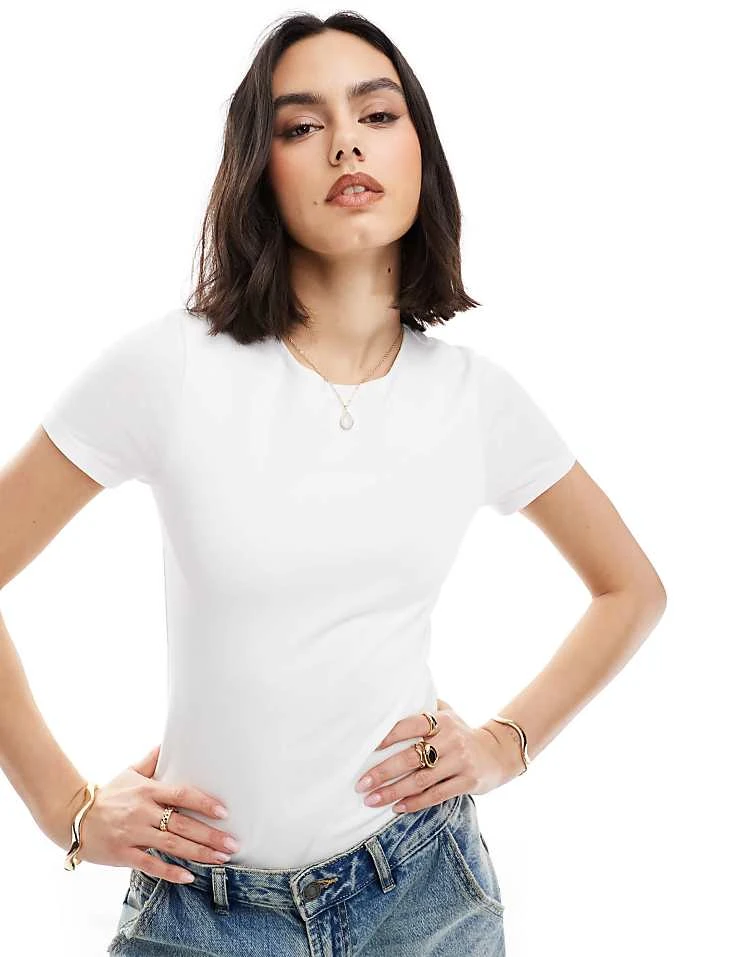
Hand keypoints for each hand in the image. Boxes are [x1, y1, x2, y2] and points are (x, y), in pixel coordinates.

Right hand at [49, 745, 239, 883]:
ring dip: (199, 853)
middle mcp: (143, 812)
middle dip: (210, 835)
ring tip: (220, 859)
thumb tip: (167, 740)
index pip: (182, 795)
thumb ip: (151, 760)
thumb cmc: (108, 794)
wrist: (73, 815)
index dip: (204, 803)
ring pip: (172, 846)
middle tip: (233, 844)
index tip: (225, 811)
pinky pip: (150, 864)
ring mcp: (133, 834)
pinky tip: (189, 876)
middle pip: (183, 825)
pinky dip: (170, 871)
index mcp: (148, 791)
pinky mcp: (124, 854)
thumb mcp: (130, 772)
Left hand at [354, 698, 520, 813]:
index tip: (368, 749)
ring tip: (372, 799)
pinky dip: (415, 803)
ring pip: (421, 779)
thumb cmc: (461, 732)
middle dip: (383, 772)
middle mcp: (451, 739)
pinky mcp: (468, 782)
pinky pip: (436, 795)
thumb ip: (424, 707)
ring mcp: (460, 761)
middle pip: (411, 757)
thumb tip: (391, 699)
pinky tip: (397, 808)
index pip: (411, 725)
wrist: (498, 752)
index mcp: (442, 720)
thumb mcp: (448, 713)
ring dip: (393, 791)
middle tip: (361, 784)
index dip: (389, 736)